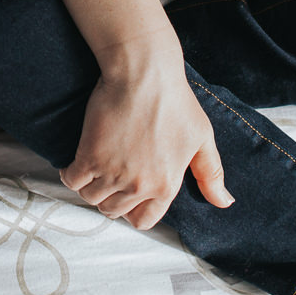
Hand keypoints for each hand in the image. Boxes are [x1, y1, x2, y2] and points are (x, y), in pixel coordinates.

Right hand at [61, 48, 233, 229]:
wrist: (144, 73)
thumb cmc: (175, 100)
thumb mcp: (202, 138)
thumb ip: (211, 174)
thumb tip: (225, 203)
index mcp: (167, 185)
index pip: (143, 221)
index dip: (133, 209)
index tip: (127, 193)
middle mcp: (139, 185)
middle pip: (113, 211)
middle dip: (110, 197)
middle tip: (110, 176)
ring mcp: (113, 173)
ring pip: (91, 198)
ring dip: (90, 186)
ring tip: (94, 168)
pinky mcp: (89, 156)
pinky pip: (72, 181)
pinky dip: (70, 174)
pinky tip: (77, 162)